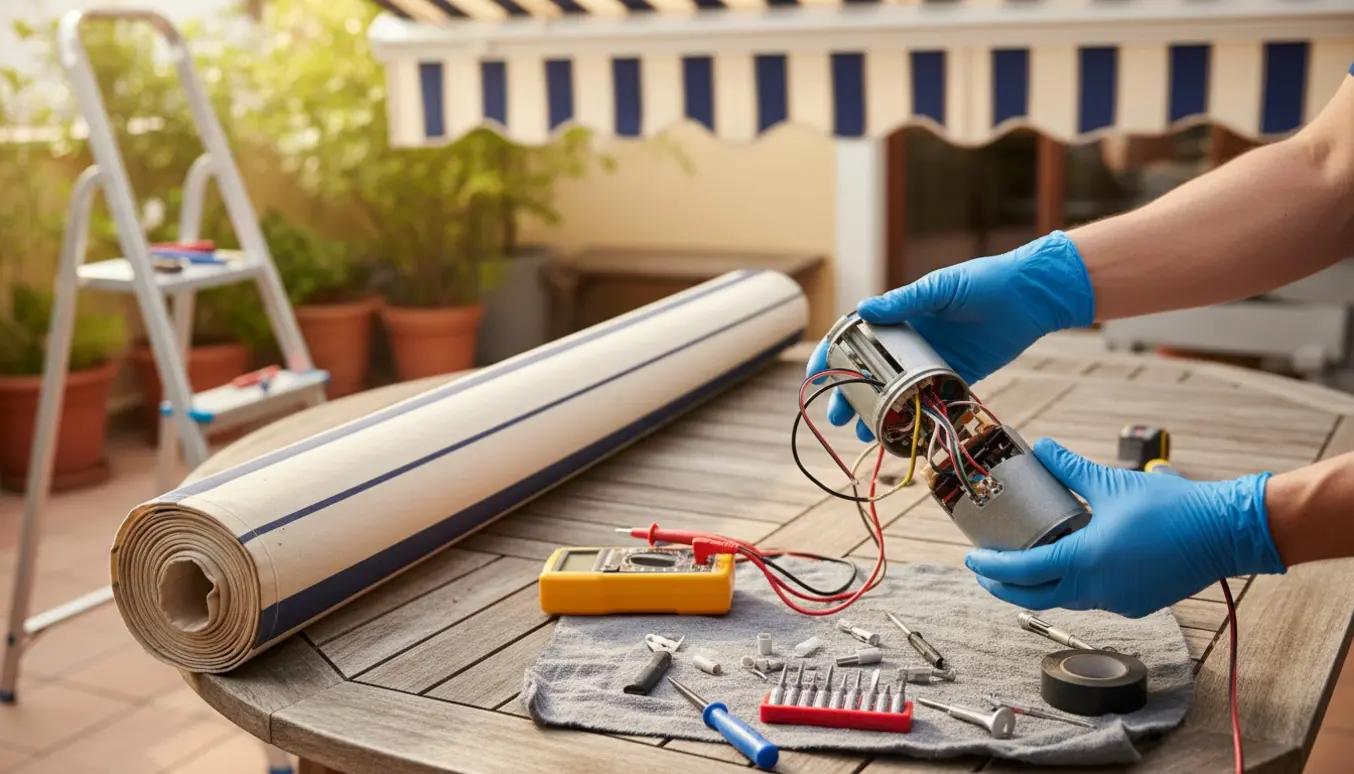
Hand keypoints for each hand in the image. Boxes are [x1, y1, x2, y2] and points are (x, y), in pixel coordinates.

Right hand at [805, 231, 1094, 441]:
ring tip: (866, 434)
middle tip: (838, 418)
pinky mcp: (956, 376)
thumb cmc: (983, 282)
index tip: (815, 377)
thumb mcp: (940, 289)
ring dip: (880, 413)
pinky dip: (915, 417)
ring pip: (896, 392)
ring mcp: (931, 361)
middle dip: (850, 396)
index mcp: (900, 316)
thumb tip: (864, 308)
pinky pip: (929, 400)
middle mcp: (911, 342)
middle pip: (870, 373)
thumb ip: (904, 302)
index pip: (855, 338)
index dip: (832, 357)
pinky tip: (903, 434)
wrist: (1030, 296)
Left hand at [965, 439, 1286, 617]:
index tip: (972, 558)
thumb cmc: (1171, 506)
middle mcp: (1097, 589)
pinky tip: (1069, 566)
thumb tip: (1040, 446)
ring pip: (1066, 598)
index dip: (993, 566)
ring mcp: (1118, 601)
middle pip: (1036, 596)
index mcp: (1085, 560)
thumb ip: (1070, 468)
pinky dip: (1073, 585)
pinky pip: (1094, 598)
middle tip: (985, 571)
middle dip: (1005, 586)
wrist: (1225, 531)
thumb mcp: (1111, 483)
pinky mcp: (1137, 604)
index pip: (1023, 570)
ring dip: (1041, 585)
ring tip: (1022, 565)